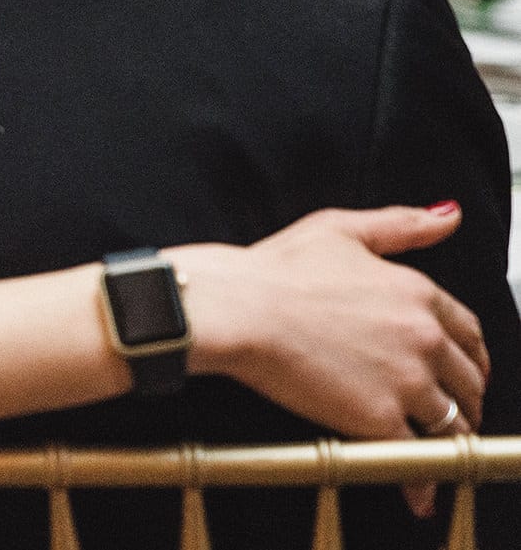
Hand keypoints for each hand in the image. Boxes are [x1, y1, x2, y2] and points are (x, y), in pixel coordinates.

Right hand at [171, 205, 483, 517]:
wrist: (236, 309)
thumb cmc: (273, 269)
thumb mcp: (339, 229)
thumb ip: (402, 224)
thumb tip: (449, 215)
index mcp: (415, 291)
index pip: (468, 331)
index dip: (472, 354)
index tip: (466, 368)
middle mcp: (422, 336)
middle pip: (469, 379)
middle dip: (468, 398)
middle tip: (455, 411)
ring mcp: (405, 380)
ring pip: (452, 420)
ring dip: (451, 438)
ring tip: (438, 451)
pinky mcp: (379, 418)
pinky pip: (417, 458)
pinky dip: (422, 479)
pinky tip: (418, 491)